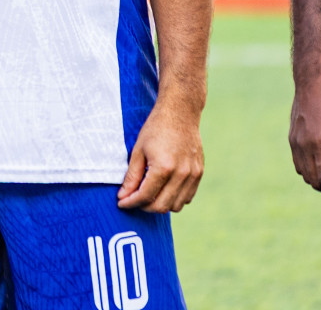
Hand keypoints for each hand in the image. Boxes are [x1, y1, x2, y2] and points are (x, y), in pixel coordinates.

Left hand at [116, 97, 203, 212]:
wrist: (180, 113)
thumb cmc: (155, 129)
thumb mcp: (138, 151)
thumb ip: (132, 176)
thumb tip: (124, 195)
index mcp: (163, 167)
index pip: (145, 196)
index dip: (130, 202)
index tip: (121, 203)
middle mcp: (181, 174)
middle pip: (161, 206)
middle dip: (144, 207)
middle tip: (132, 199)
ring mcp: (193, 175)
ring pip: (176, 206)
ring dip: (160, 205)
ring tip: (147, 194)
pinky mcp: (199, 173)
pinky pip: (187, 197)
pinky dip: (174, 199)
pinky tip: (163, 189)